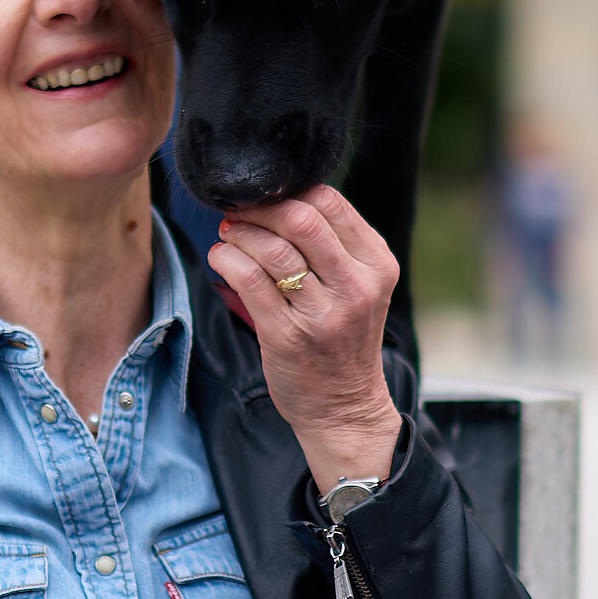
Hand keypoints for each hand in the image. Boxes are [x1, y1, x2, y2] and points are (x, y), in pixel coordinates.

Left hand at [208, 184, 401, 493]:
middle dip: (260, 209)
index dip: (287, 191)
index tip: (263, 197)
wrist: (343, 407)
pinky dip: (226, 260)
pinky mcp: (287, 337)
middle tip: (238, 213)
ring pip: (273, 249)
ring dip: (239, 234)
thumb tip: (276, 197)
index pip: (329, 203)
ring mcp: (323, 314)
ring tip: (228, 236)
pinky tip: (221, 258)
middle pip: (300, 220)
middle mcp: (356, 287)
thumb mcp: (358, 286)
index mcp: (377, 265)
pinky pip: (249, 281)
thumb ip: (332, 245)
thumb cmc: (342, 339)